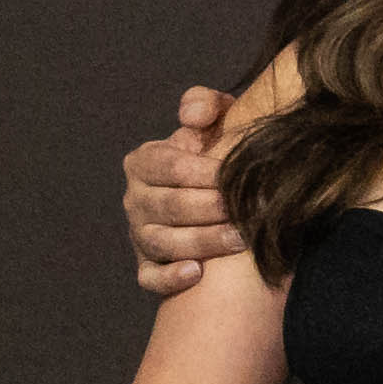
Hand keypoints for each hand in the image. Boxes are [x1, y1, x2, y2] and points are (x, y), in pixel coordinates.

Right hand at [125, 87, 234, 294]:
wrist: (222, 196)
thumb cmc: (220, 155)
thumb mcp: (215, 122)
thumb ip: (205, 105)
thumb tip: (192, 118)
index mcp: (145, 162)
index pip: (169, 167)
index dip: (202, 172)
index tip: (234, 176)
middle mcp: (136, 199)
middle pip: (167, 206)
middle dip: (208, 209)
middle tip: (246, 211)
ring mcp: (140, 234)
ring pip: (162, 242)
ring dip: (202, 242)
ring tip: (240, 240)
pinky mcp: (149, 266)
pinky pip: (150, 278)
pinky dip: (169, 278)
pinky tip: (196, 274)